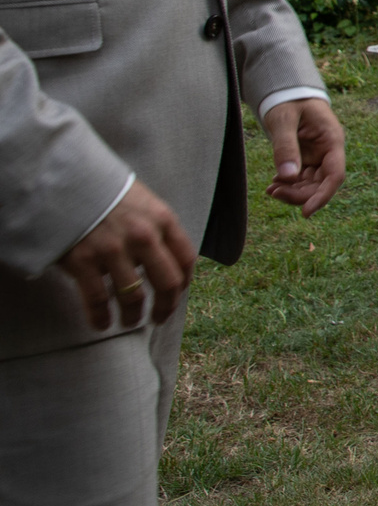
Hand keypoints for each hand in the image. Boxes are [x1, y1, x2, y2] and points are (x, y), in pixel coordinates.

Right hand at [57, 181, 195, 330]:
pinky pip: (97, 300)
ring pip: (133, 296)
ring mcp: (113, 250)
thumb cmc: (105, 193)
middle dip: (166, 306)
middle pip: (166, 283)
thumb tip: (165, 258)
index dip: (184, 282)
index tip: (178, 293)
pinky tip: (101, 324)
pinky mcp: (83, 262)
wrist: (64, 181)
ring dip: (132, 315)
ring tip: (129, 322)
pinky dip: (100, 317)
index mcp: (162, 219)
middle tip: (159, 317)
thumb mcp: (142, 201)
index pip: (186, 258)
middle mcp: (143, 236)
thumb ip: (156, 227)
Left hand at [260, 96, 346, 214]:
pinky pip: (302, 179)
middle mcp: (329, 152)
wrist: (287, 93)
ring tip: (270, 190)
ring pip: (311, 184)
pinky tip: (273, 184)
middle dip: (300, 194)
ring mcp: (319, 156)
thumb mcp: (284, 120)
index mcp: (332, 140)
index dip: (323, 196)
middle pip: (322, 184)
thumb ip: (285, 147)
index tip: (306, 213)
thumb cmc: (288, 102)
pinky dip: (289, 185)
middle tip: (274, 193)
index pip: (335, 175)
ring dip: (293, 192)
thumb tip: (287, 177)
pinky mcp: (307, 159)